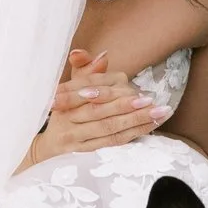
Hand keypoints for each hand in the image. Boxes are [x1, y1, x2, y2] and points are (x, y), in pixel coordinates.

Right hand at [23, 51, 167, 168]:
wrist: (48, 145)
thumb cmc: (64, 110)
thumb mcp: (70, 87)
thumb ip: (86, 69)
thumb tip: (104, 56)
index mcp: (64, 98)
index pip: (90, 92)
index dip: (114, 93)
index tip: (139, 92)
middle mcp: (68, 118)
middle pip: (100, 112)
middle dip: (128, 108)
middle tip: (154, 102)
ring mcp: (75, 137)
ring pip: (109, 129)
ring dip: (136, 122)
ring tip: (160, 114)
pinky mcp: (83, 152)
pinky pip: (111, 143)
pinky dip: (131, 135)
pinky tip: (149, 127)